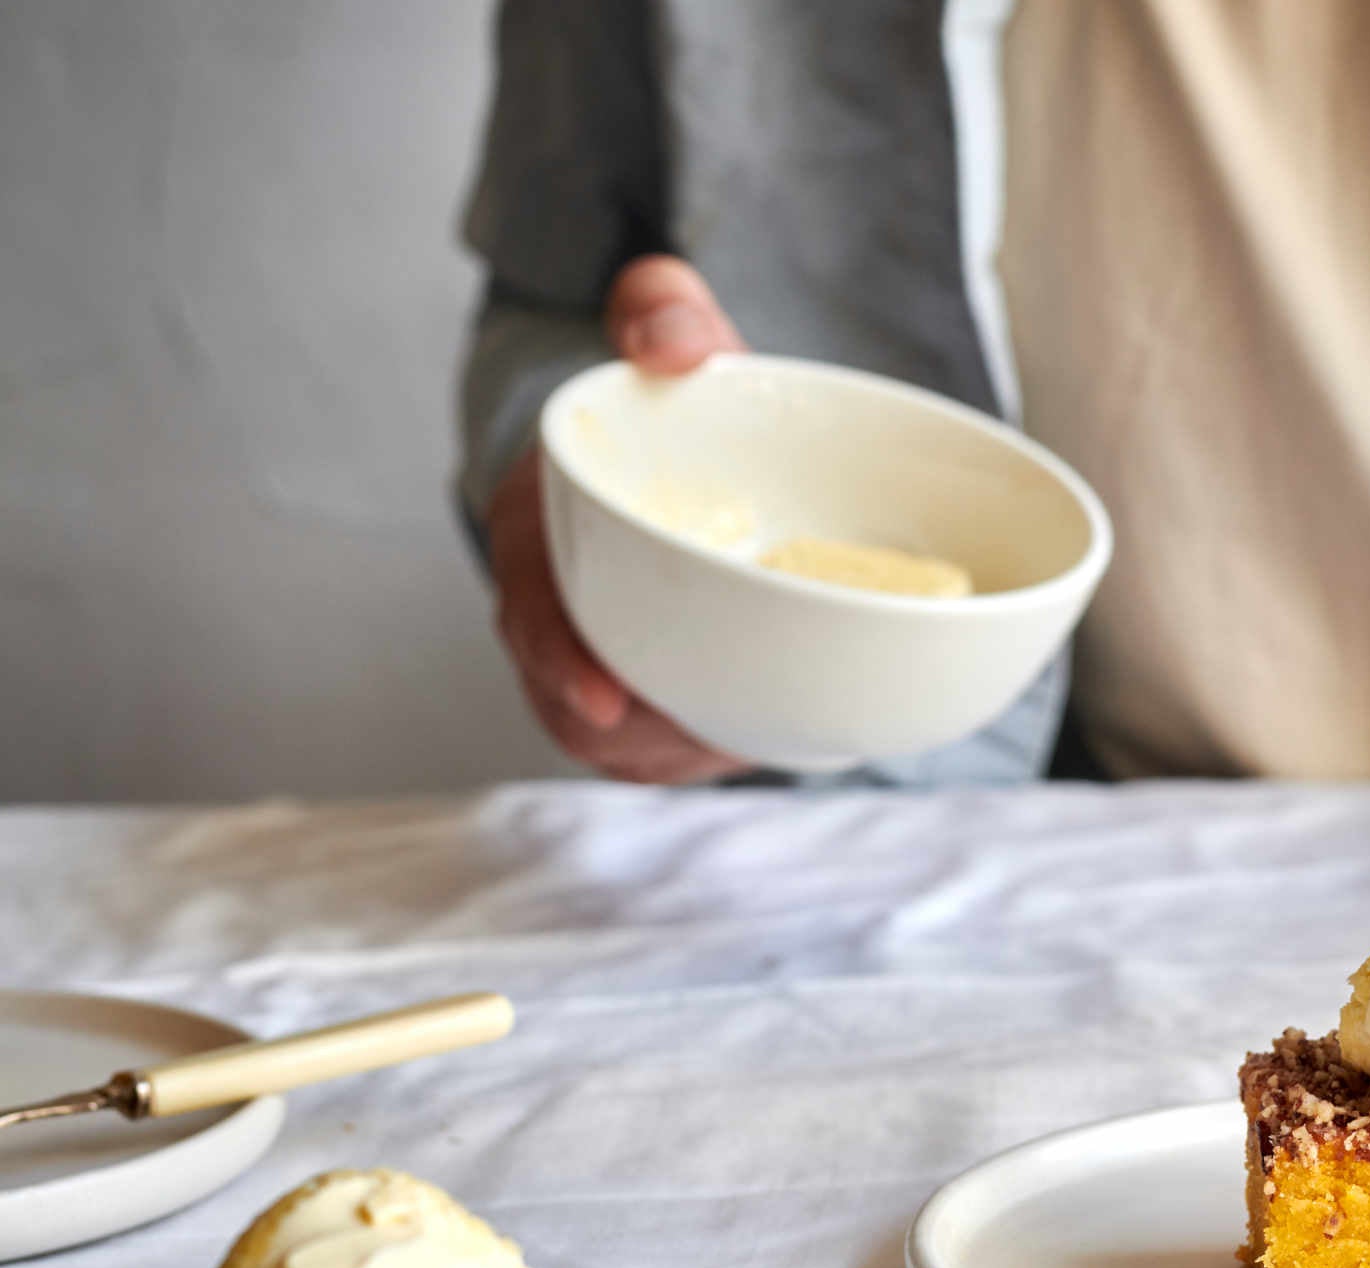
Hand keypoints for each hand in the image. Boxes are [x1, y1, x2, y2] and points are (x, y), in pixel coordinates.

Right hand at [487, 256, 749, 780]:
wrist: (700, 456)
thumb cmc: (685, 407)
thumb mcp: (682, 343)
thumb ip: (669, 314)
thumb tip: (665, 342)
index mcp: (541, 522)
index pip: (531, 606)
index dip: (559, 660)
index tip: (606, 702)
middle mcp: (551, 599)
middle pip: (570, 696)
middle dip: (633, 731)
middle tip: (707, 735)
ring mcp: (587, 655)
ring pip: (614, 740)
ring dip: (671, 748)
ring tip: (732, 733)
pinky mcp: (629, 698)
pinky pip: (648, 752)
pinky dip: (690, 752)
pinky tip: (738, 737)